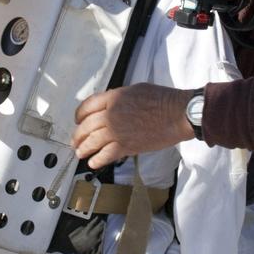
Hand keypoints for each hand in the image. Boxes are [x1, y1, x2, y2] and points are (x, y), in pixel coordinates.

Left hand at [72, 83, 193, 169]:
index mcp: (113, 97)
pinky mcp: (126, 146)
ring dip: (84, 149)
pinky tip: (93, 163)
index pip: (87, 106)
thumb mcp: (136, 90)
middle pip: (86, 126)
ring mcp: (117, 131)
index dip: (79, 115)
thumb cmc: (162, 99)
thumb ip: (119, 97)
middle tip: (76, 140)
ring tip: (80, 153)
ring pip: (92, 142)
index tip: (78, 120)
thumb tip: (111, 104)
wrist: (177, 114)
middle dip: (79, 135)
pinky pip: (106, 155)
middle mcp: (111, 114)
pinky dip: (98, 160)